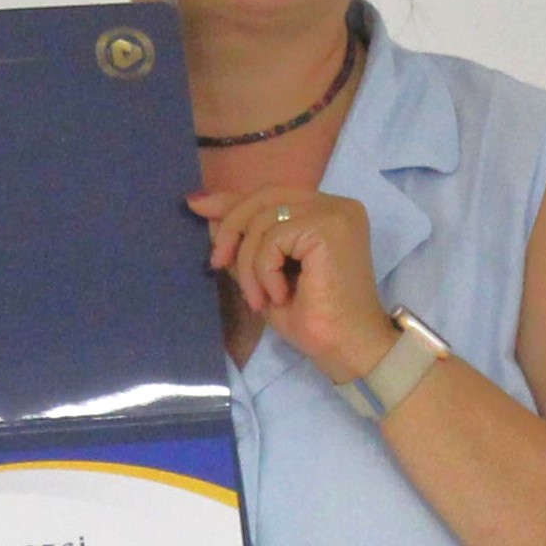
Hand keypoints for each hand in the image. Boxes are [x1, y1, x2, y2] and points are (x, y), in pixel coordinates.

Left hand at [188, 187, 395, 382]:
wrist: (348, 349)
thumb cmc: (315, 321)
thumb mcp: (266, 275)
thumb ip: (245, 242)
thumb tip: (208, 212)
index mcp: (325, 213)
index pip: (270, 196)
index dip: (231, 200)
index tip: (196, 205)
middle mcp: (334, 205)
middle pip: (263, 197)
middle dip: (231, 228)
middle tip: (215, 263)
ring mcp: (335, 213)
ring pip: (262, 219)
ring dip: (248, 264)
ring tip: (259, 298)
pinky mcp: (329, 226)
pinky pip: (272, 237)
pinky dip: (263, 270)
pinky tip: (278, 295)